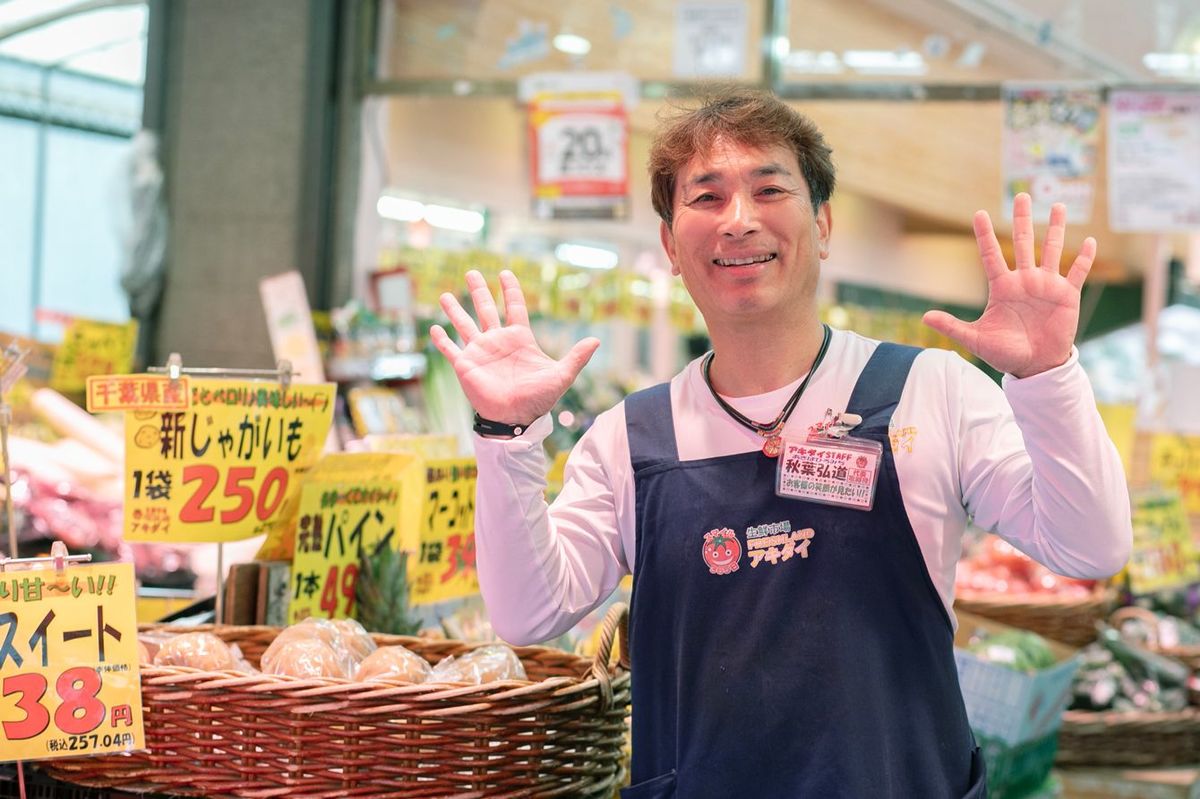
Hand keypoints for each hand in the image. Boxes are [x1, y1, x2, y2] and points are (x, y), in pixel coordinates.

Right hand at [430, 270, 599, 424]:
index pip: (514, 307)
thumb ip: (576, 357)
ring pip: (464, 324)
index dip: (510, 290)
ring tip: (445, 294)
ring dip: (454, 309)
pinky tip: (433, 328)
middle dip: (478, 290)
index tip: (505, 273)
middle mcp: (497, 341)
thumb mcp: (561, 375)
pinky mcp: (465, 365)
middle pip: (486, 308)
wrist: (515, 418)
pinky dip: (441, 339)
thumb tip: (596, 341)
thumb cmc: (538, 398)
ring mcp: (480, 352)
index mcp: (519, 338)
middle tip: (472, 271)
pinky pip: (451, 349)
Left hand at [922, 193, 1095, 377]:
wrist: (1033, 366)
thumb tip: (924, 317)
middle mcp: (1024, 281)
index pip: (991, 255)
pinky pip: (1078, 272)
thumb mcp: (975, 339)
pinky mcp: (1067, 295)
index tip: (978, 213)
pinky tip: (1090, 241)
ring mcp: (1047, 286)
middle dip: (1022, 219)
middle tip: (1022, 195)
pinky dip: (1085, 258)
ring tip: (1058, 205)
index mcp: (1002, 287)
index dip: (985, 235)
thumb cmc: (1004, 353)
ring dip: (1056, 228)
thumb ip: (952, 326)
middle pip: (1024, 243)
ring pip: (1052, 250)